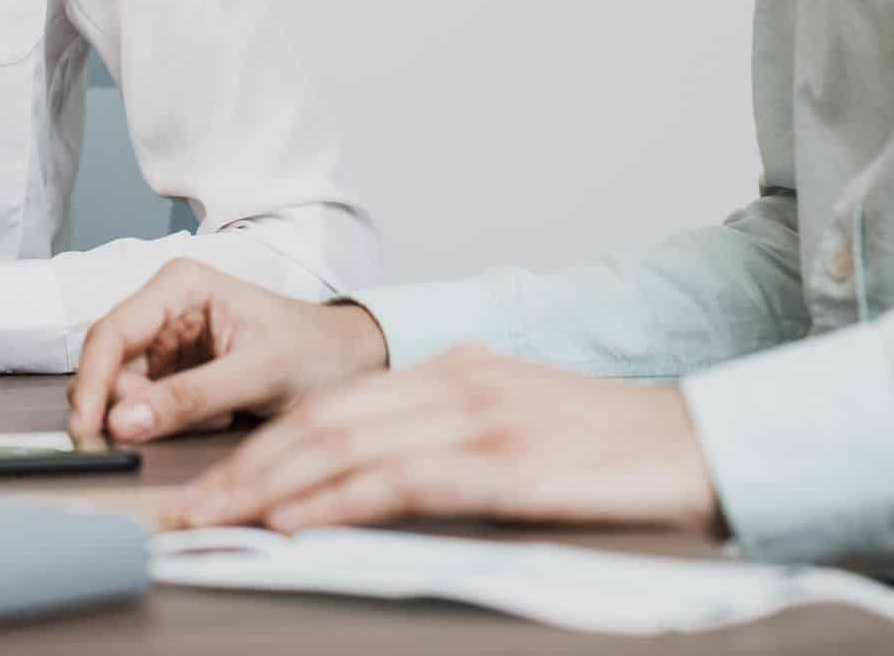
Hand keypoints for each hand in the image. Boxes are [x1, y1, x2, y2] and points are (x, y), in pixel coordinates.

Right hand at [67, 260, 390, 443]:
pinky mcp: (174, 368)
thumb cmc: (317, 351)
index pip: (111, 333)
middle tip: (152, 439)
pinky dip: (171, 421)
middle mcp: (164, 305)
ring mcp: (167, 338)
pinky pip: (147, 403)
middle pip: (110, 364)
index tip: (86, 431)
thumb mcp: (258, 375)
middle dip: (125, 407)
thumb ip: (190, 398)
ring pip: (123, 388)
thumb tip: (123, 423)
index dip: (91, 384)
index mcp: (180, 285)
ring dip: (154, 417)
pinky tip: (215, 418)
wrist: (353, 361)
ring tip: (215, 417)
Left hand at [165, 344, 722, 536]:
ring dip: (265, 491)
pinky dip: (336, 502)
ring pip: (342, 448)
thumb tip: (376, 486)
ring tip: (212, 524)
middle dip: (240, 471)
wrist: (709, 442)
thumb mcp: (521, 427)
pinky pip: (399, 482)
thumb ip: (451, 443)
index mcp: (454, 370)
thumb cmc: (617, 452)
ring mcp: (478, 418)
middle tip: (185, 512)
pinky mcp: (505, 463)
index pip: (332, 407)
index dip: (260, 447)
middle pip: (318, 424)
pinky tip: (294, 524)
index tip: (211, 486)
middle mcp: (454, 382)